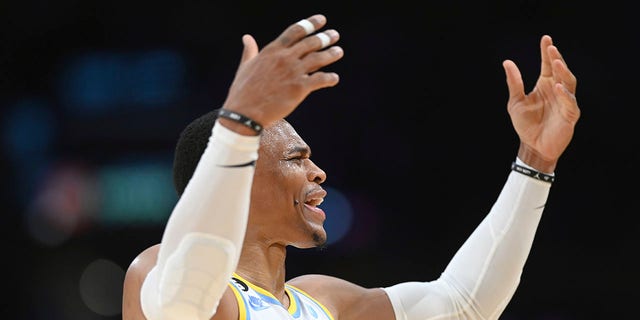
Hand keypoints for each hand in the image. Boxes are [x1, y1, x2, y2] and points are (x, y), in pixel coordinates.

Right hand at [221, 14, 343, 128]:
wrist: (245, 113)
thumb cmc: (243, 91)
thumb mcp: (245, 67)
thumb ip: (249, 51)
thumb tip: (247, 38)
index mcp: (272, 51)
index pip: (295, 31)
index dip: (310, 24)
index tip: (321, 20)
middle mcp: (284, 58)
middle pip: (310, 43)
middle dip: (324, 38)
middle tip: (335, 35)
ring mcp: (293, 72)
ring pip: (318, 58)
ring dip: (331, 54)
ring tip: (339, 51)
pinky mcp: (299, 88)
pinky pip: (320, 79)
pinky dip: (330, 78)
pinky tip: (334, 78)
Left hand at [503, 35, 579, 172]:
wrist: (532, 146)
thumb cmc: (525, 125)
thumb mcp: (515, 102)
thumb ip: (514, 83)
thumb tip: (507, 62)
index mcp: (544, 85)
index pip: (547, 65)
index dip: (547, 52)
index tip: (546, 38)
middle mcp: (557, 90)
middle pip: (559, 70)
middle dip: (556, 58)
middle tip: (551, 48)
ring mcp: (565, 102)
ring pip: (568, 83)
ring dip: (562, 72)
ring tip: (555, 62)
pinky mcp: (570, 115)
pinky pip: (570, 102)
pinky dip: (564, 94)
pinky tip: (556, 86)